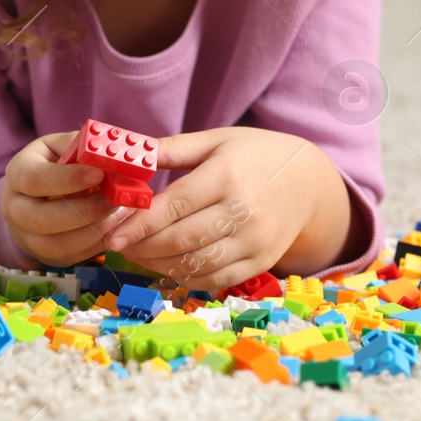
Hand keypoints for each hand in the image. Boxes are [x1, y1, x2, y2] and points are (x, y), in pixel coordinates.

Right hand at [1, 132, 126, 267]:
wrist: (38, 192)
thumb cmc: (55, 163)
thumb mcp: (61, 145)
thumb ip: (80, 146)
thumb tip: (105, 153)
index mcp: (17, 173)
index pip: (35, 179)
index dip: (68, 179)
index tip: (99, 173)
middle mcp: (14, 208)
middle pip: (41, 219)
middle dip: (83, 211)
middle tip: (114, 200)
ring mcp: (25, 235)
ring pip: (54, 245)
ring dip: (91, 232)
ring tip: (119, 216)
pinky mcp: (43, 255)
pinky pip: (68, 257)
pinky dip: (94, 246)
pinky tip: (113, 230)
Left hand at [101, 127, 354, 289]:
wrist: (309, 181)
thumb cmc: (255, 154)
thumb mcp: (216, 140)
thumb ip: (172, 149)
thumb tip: (129, 154)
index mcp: (227, 175)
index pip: (175, 205)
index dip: (140, 223)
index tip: (111, 232)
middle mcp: (244, 211)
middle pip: (182, 240)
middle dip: (142, 247)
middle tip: (117, 245)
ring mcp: (255, 241)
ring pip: (197, 264)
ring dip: (159, 265)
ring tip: (137, 255)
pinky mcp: (262, 262)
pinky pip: (217, 280)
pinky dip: (186, 277)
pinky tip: (166, 266)